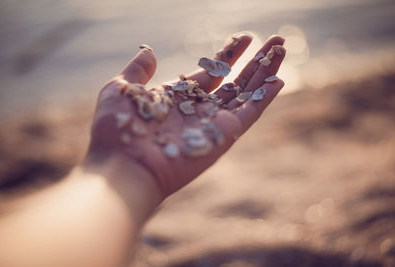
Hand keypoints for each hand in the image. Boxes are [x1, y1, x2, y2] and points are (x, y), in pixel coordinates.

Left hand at [86, 33, 285, 198]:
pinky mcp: (224, 135)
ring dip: (265, 71)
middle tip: (275, 39)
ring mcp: (213, 122)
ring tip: (281, 48)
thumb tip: (149, 51)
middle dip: (255, 60)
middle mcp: (199, 109)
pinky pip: (250, 113)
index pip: (212, 71)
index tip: (244, 37)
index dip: (229, 54)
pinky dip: (265, 97)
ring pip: (246, 93)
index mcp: (179, 97)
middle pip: (235, 80)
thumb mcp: (122, 89)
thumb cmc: (117, 130)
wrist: (123, 166)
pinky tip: (279, 78)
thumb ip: (138, 70)